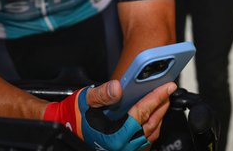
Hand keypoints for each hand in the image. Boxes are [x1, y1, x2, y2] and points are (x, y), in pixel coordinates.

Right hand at [44, 80, 176, 149]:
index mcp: (115, 135)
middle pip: (151, 124)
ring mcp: (125, 150)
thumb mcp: (85, 100)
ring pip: (151, 134)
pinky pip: (145, 141)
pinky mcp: (125, 150)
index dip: (156, 97)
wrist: (64, 127)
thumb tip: (118, 88)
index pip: (142, 113)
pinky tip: (152, 116)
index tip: (168, 86)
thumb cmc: (74, 115)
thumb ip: (102, 94)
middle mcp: (123, 146)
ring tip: (162, 100)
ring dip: (159, 116)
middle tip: (168, 90)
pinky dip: (152, 127)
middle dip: (162, 105)